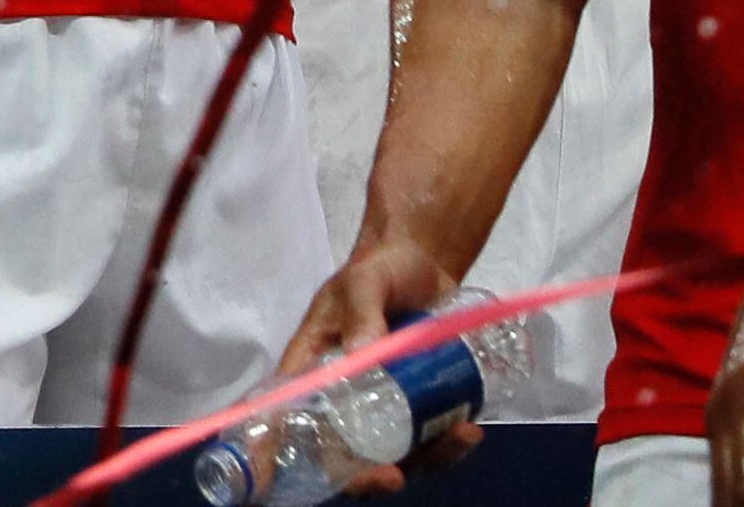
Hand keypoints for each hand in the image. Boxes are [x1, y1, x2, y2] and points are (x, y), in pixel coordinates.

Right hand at [273, 240, 477, 498]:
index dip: (273, 450)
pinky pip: (430, 442)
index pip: (283, 413)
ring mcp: (384, 405)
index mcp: (312, 365)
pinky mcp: (420, 406)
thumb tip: (361, 354)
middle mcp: (342, 395)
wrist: (426, 264)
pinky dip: (451, 447)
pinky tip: (470, 430)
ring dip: (424, 461)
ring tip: (460, 437)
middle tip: (393, 477)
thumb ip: (362, 310)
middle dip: (364, 478)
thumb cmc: (381, 269)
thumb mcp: (365, 282)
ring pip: (393, 454)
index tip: (275, 479)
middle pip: (339, 453)